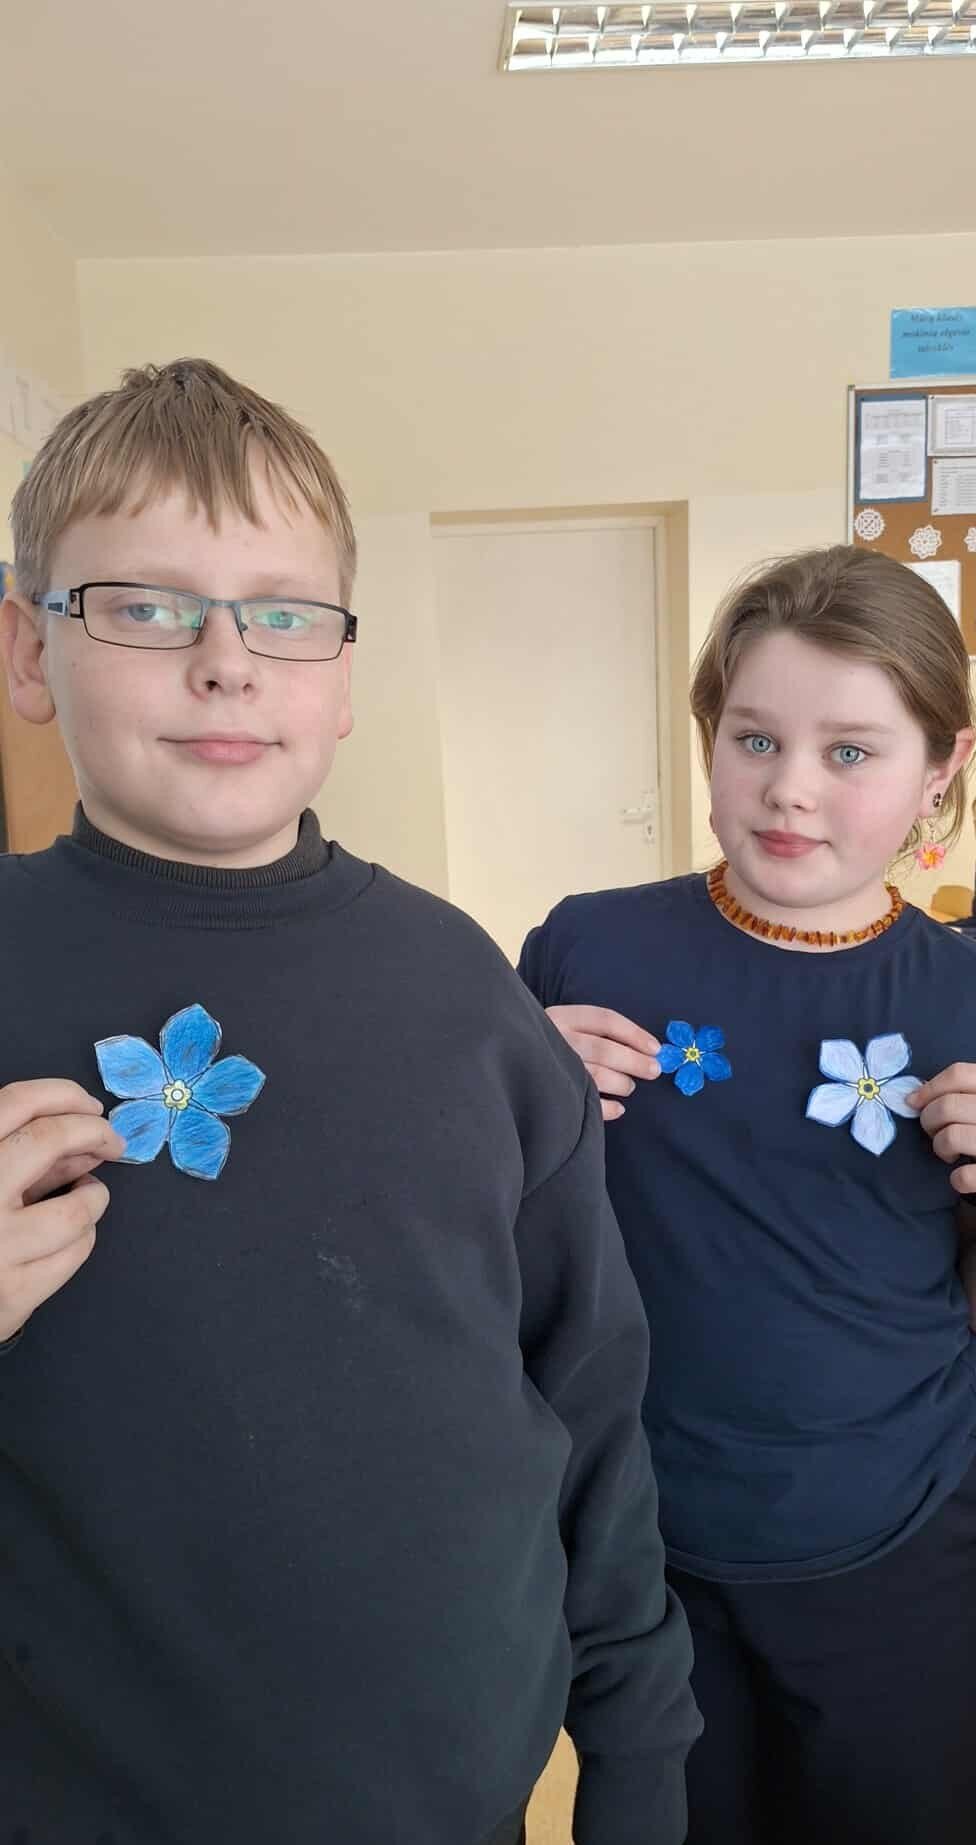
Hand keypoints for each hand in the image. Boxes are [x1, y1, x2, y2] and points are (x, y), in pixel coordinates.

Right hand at [0, 1080, 126, 1343]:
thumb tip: (86, 1137)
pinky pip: (74, 1252)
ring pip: (75, 1208)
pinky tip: (74, 1233)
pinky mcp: (13, 1293)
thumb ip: (22, 1155)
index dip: (64, 1096)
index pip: (16, 1103)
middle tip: (112, 1142)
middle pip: (48, 1140)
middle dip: (94, 1132)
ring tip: (88, 1196)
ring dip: (94, 1196)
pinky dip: (84, 1237)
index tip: (91, 1107)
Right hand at [546, 1005, 659, 1121]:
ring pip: (596, 1076)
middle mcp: (556, 1039)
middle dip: (634, 1061)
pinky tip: (619, 1108)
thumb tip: (646, 1050)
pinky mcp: (549, 1093)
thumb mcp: (565, 1026)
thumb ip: (596, 1033)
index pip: (606, 1020)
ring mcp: (551, 1066)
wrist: (505, 1060)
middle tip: (654, 1070)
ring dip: (621, 1083)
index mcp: (563, 1017)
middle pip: (604, 1049)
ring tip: (629, 1087)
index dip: (635, 1034)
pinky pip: (586, 1103)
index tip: (656, 1048)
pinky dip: (608, 1108)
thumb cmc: (548, 1044)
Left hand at [909, 1063, 975, 1194]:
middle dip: (929, 1120)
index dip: (929, 1088)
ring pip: (951, 1136)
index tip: (914, 1102)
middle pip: (948, 1106)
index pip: (959, 1074)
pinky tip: (962, 1177)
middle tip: (935, 1131)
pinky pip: (965, 1176)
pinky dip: (957, 1179)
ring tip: (950, 1152)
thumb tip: (916, 1097)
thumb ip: (962, 1094)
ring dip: (941, 1147)